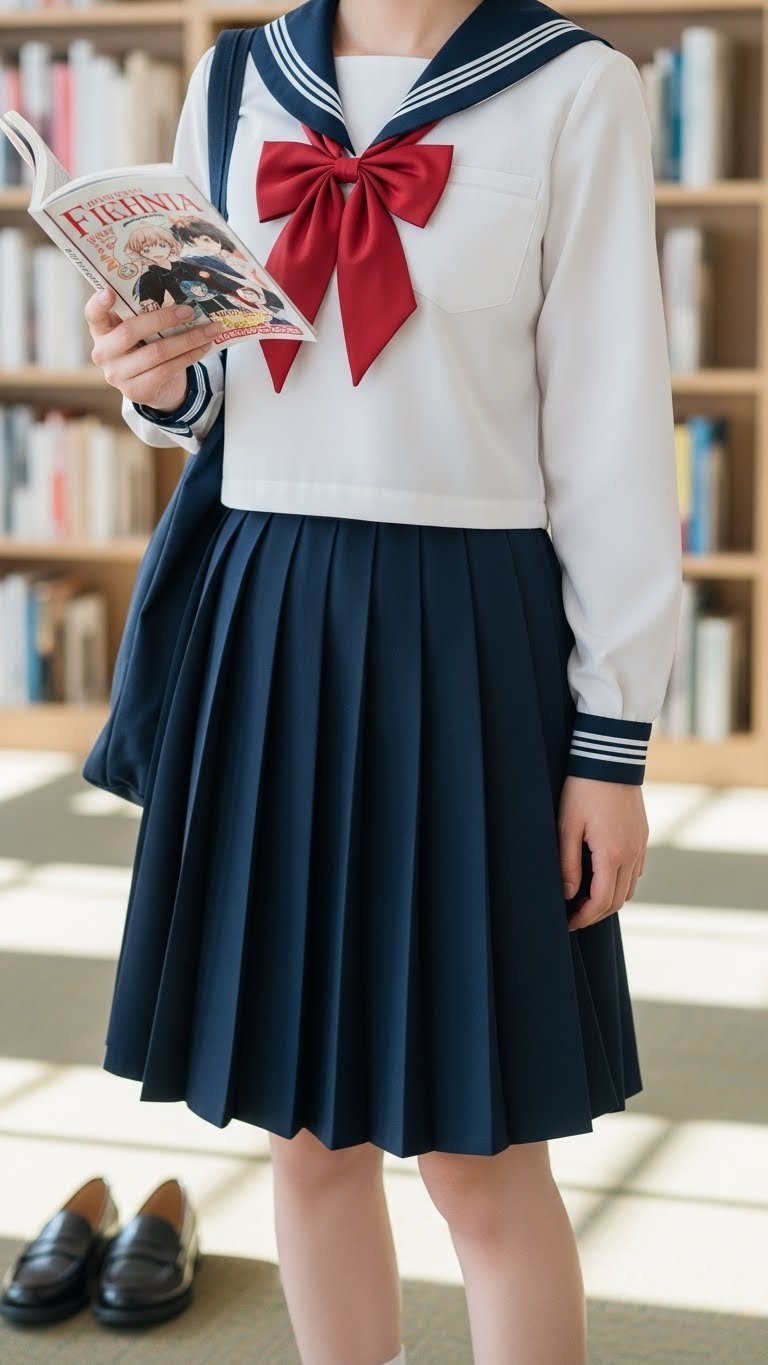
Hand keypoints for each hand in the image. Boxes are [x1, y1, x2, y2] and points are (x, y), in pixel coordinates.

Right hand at [84, 284, 220, 411]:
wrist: (152, 386)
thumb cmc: (144, 346)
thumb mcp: (139, 329)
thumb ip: (143, 314)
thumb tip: (178, 291)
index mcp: (100, 330)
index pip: (93, 315)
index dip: (99, 304)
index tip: (109, 292)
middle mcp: (103, 353)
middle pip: (130, 331)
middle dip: (163, 318)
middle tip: (189, 310)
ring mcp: (118, 375)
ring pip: (157, 352)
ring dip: (188, 339)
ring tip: (211, 329)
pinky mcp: (137, 391)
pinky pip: (168, 369)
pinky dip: (190, 356)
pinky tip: (205, 347)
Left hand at [557, 775, 647, 931]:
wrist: (610, 758)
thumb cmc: (583, 789)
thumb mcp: (567, 826)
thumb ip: (567, 864)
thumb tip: (568, 895)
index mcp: (612, 854)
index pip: (601, 902)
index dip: (584, 918)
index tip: (568, 923)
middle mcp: (632, 854)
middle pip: (618, 901)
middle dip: (596, 914)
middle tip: (574, 917)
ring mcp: (640, 845)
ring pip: (629, 888)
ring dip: (610, 900)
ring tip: (586, 900)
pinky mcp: (642, 836)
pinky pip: (636, 871)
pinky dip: (621, 882)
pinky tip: (603, 877)